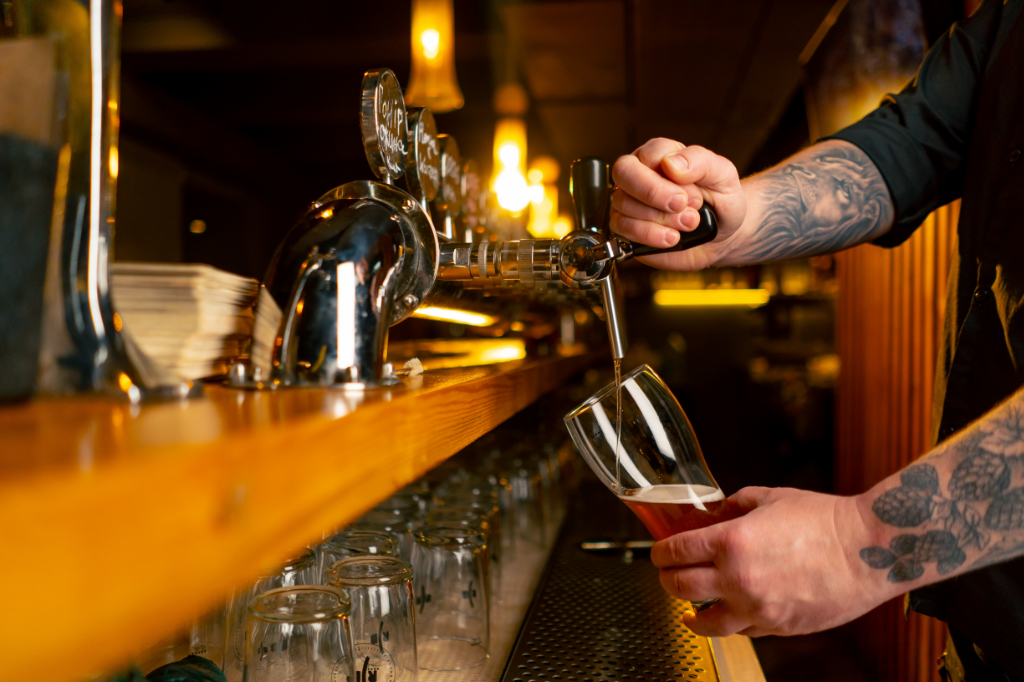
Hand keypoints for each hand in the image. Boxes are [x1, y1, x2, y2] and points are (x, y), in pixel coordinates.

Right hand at [611, 138, 745, 270]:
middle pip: (624, 172)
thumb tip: (671, 164)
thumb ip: (701, 161)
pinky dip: (650, 235)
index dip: (669, 175)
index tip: (692, 194)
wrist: (722, 237)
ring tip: (687, 224)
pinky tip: (671, 237)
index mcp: (661, 154)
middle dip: (653, 192)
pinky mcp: (626, 228)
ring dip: (659, 218)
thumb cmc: (720, 202)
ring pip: (624, 203)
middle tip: (680, 206)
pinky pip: (623, 229)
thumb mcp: (724, 175)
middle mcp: (640, 175)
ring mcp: (629, 201)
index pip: (649, 153)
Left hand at [650, 487, 895, 636]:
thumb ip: (736, 505)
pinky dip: (732, 622)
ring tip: (688, 610)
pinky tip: (731, 613)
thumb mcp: (770, 497)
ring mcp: (758, 608)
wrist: (870, 549)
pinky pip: (743, 630)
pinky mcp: (779, 627)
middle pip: (679, 587)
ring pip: (706, 622)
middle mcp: (738, 578)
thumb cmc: (825, 520)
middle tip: (667, 574)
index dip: (659, 551)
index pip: (675, 551)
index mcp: (731, 541)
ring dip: (691, 613)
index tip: (658, 552)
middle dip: (667, 579)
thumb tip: (718, 512)